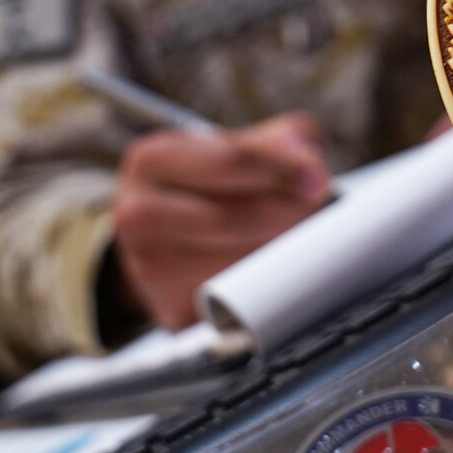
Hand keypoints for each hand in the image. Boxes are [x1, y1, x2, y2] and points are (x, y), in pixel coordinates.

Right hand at [111, 113, 331, 331]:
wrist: (168, 238)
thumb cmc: (213, 185)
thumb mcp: (241, 146)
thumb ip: (282, 141)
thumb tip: (308, 170)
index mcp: (151, 160)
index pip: (229, 161)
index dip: (282, 170)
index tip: (317, 181)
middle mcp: (135, 215)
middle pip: (229, 218)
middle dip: (285, 216)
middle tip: (315, 215)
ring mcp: (147, 269)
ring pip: (231, 266)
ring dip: (278, 255)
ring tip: (297, 240)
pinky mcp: (169, 311)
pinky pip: (231, 304)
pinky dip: (263, 289)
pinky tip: (274, 271)